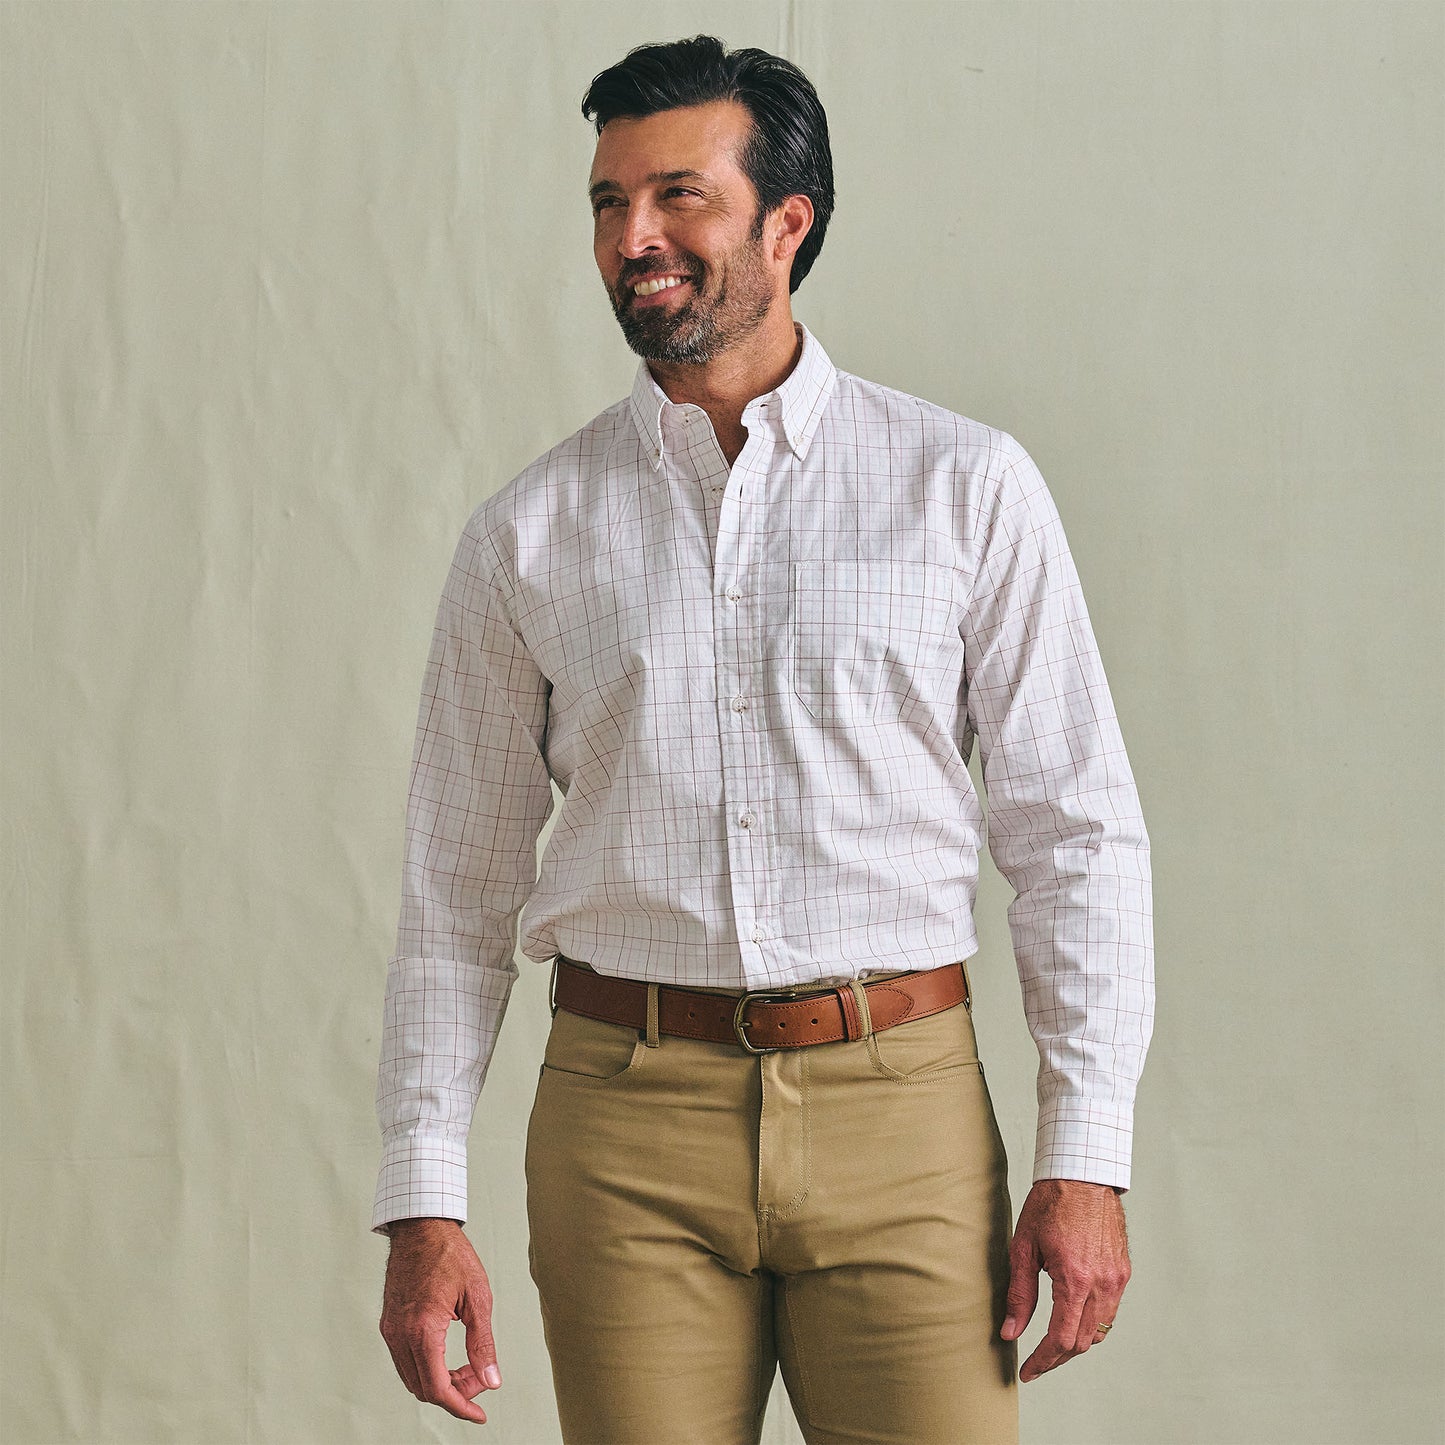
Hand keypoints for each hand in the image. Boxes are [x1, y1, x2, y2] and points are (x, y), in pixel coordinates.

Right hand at [379, 1218, 501, 1423]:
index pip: (438, 1389)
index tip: (479, 1413)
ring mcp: (390, 1330)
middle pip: (424, 1389)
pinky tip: (447, 1357)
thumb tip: (490, 1381)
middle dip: (455, 1393)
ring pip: (412, 1378)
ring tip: (467, 1368)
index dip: (460, 1407)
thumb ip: (483, 1344)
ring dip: (439, 1382)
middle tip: (480, 1379)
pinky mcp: (388, 1324)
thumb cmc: (451, 1254)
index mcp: (423, 1330)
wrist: (421, 1227)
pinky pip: (404, 1361)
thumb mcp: (478, 1297)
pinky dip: (426, 1368)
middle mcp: (400, 1334)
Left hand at [1000, 1179, 1130, 1382]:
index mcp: (1074, 1279)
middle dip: (1056, 1358)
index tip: (1027, 1371)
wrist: (1083, 1176)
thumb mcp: (1023, 1247)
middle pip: (1081, 1343)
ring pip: (1099, 1332)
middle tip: (1035, 1363)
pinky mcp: (1123, 1272)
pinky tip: (1073, 1320)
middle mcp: (1101, 1284)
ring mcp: (1116, 1280)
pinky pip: (1110, 1313)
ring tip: (1051, 1345)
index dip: (1043, 1361)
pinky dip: (1092, 1325)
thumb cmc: (1049, 1204)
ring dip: (1075, 1344)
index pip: (1061, 1339)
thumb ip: (1019, 1293)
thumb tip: (1011, 1332)